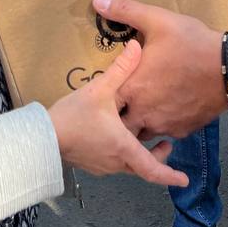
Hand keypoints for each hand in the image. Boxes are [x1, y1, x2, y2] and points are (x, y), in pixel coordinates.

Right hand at [48, 40, 187, 186]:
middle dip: (157, 158)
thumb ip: (121, 69)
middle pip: (142, 167)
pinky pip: (113, 161)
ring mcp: (101, 165)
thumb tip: (137, 46)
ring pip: (127, 164)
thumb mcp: (100, 89)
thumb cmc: (74, 116)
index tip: (185, 180)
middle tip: (165, 143)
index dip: (170, 176)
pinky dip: (123, 153)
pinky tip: (116, 136)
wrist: (42, 137)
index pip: (152, 169)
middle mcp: (115, 162)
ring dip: (139, 154)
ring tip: (142, 135)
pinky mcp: (90, 163)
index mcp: (123, 147)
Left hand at [91, 0, 224, 138]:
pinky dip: (163, 123)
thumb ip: (125, 11)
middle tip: (126, 97)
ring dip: (140, 120)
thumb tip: (96, 0)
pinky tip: (170, 106)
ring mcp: (164, 126)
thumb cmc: (191, 43)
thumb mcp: (157, 20)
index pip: (105, 101)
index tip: (109, 84)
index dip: (105, 94)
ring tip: (146, 103)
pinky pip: (165, 132)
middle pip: (121, 123)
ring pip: (142, 132)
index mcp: (131, 88)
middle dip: (120, 113)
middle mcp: (143, 114)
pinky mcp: (183, 131)